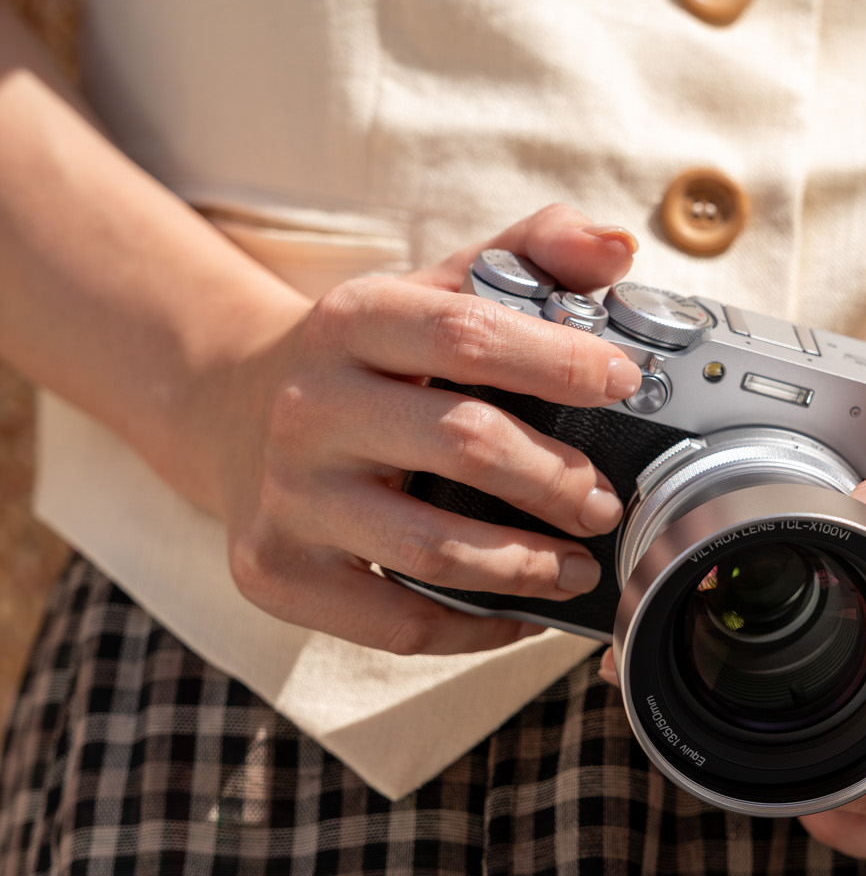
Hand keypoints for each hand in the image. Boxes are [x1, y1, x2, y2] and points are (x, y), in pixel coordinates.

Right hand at [209, 205, 641, 655]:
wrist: (229, 412)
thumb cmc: (366, 358)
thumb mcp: (432, 286)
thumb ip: (529, 253)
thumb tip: (615, 248)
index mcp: (351, 321)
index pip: (467, 333)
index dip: (559, 361)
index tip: (624, 384)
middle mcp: (308, 406)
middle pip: (463, 443)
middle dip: (556, 480)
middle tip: (605, 501)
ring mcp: (287, 496)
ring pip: (431, 548)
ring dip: (527, 566)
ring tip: (579, 565)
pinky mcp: (275, 571)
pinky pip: (396, 621)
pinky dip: (474, 626)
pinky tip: (519, 612)